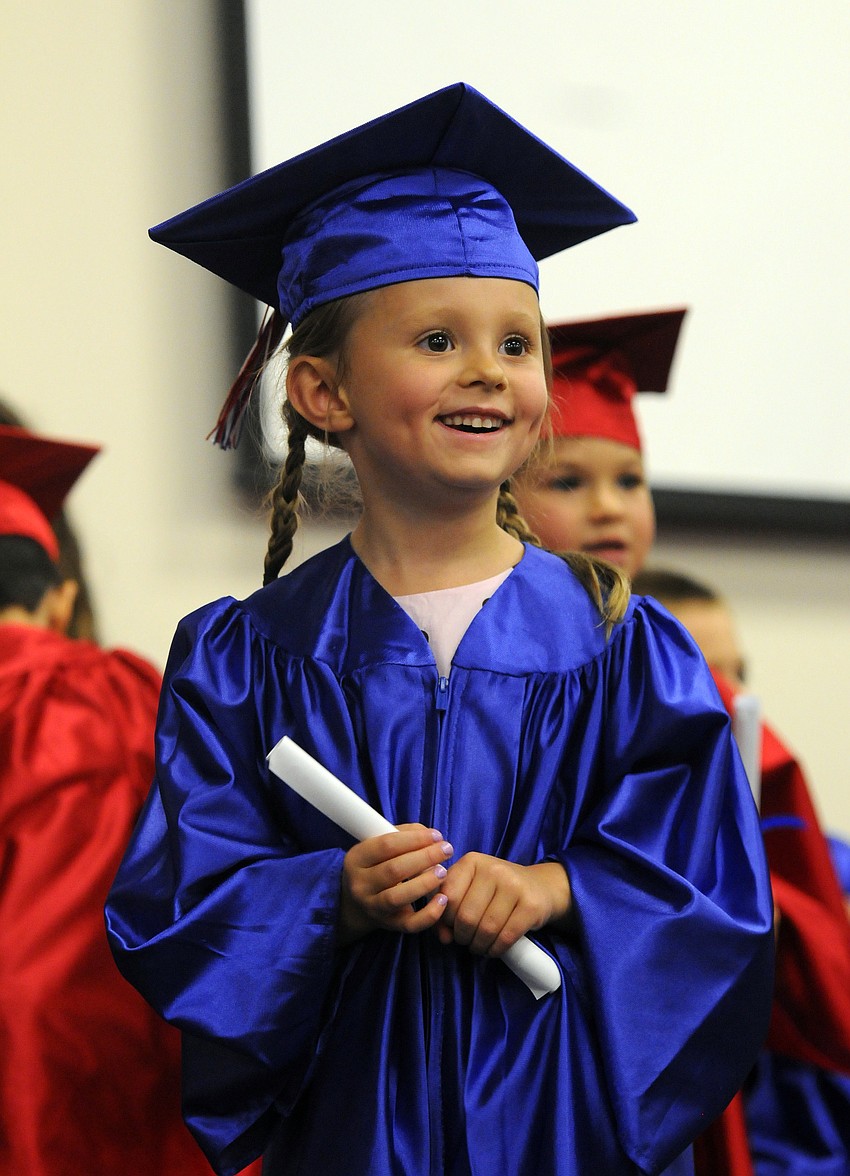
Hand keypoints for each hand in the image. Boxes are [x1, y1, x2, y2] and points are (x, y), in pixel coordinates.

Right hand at [339, 824, 453, 944]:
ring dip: (425, 883)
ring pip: (398, 897)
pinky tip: (443, 899)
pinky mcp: (390, 925)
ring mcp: (373, 907)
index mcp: (356, 859)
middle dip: (425, 857)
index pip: (386, 845)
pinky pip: (410, 924)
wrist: (358, 903)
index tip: (437, 835)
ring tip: (443, 871)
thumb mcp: (379, 846)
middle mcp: (361, 885)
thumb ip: (404, 835)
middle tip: (447, 849)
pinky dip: (429, 914)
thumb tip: (432, 837)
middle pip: (394, 870)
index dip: (415, 839)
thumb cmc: (377, 865)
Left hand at [436, 856, 571, 956]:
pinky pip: (506, 936)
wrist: (539, 886)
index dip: (446, 918)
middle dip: (462, 936)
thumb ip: (448, 909)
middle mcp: (493, 868)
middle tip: (466, 941)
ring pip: (486, 928)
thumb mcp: (470, 888)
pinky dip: (496, 949)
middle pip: (466, 915)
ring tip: (479, 947)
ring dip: (479, 946)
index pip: (448, 896)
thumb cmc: (496, 891)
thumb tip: (443, 937)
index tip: (452, 926)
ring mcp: (514, 885)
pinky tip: (493, 950)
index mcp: (472, 861)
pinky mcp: (531, 905)